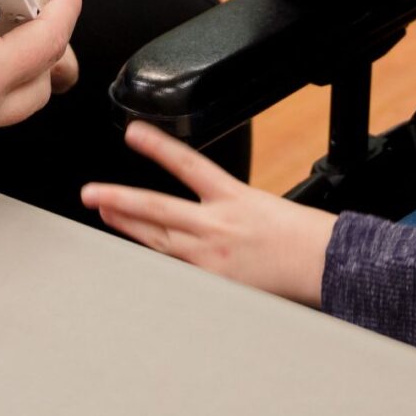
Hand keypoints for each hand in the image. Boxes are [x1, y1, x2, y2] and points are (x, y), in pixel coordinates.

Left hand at [81, 123, 337, 306]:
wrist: (325, 264)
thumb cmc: (303, 234)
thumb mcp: (263, 203)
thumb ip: (227, 206)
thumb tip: (204, 211)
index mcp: (233, 197)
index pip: (187, 164)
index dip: (157, 147)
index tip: (133, 133)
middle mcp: (217, 225)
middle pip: (157, 209)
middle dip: (120, 199)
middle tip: (90, 192)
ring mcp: (211, 256)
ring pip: (159, 240)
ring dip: (128, 226)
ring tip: (105, 213)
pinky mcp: (215, 282)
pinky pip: (177, 270)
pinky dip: (157, 263)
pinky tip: (138, 259)